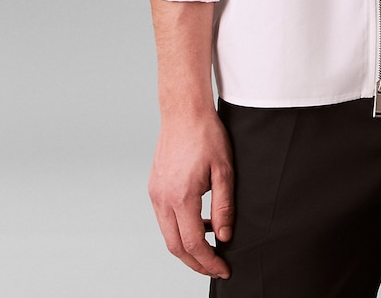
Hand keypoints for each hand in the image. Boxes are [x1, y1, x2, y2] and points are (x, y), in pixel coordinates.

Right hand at [148, 109, 234, 278]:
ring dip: (187, 246)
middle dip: (196, 262)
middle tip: (216, 266)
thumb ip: (224, 206)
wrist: (184, 111)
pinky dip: (180, 228)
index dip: (209, 261)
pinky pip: (165, 218)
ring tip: (212, 244)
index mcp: (181, 197)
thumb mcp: (224, 171)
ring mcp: (155, 193)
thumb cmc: (206, 135)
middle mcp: (163, 199)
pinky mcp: (155, 187)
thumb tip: (225, 236)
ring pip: (168, 234)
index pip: (193, 243)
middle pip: (175, 247)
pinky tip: (200, 221)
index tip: (223, 268)